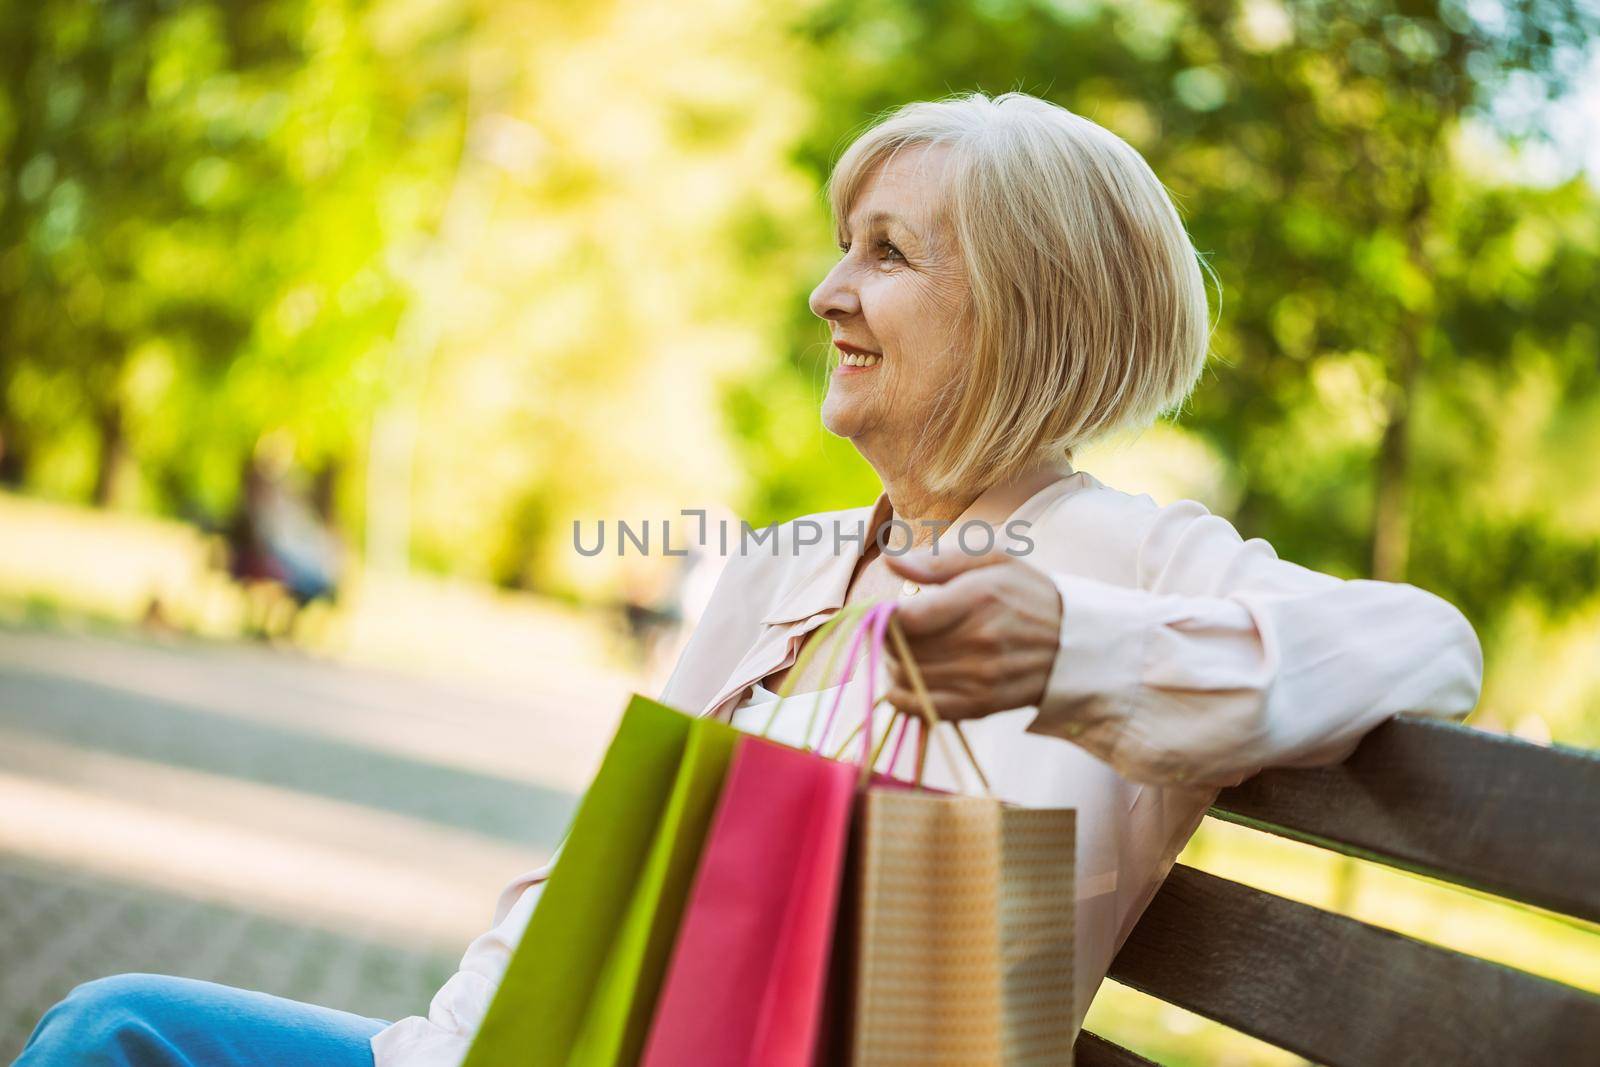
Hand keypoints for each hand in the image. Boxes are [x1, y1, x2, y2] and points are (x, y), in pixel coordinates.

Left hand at [881, 548, 1062, 720]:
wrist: (1076, 643)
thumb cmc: (1028, 595)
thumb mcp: (993, 561)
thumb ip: (938, 561)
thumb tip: (890, 561)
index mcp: (978, 598)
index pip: (906, 618)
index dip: (884, 615)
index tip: (887, 608)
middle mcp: (978, 641)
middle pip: (901, 648)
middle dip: (886, 638)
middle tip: (894, 630)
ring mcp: (980, 677)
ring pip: (907, 677)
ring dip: (892, 665)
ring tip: (902, 652)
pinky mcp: (981, 705)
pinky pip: (923, 708)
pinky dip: (903, 696)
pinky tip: (904, 682)